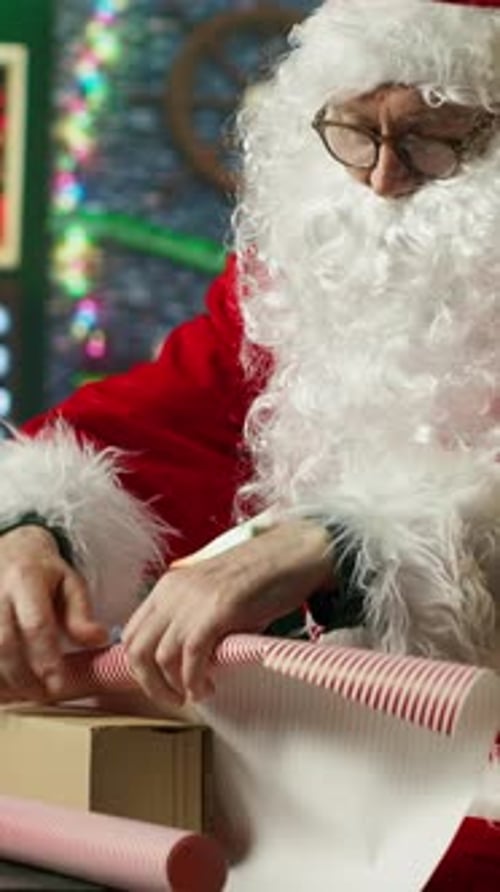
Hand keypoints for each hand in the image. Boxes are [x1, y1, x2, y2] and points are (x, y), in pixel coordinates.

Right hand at [0, 525, 107, 701]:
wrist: (13, 548)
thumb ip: (81, 614)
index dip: (46, 657)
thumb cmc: (45, 572)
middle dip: (22, 677)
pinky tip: (5, 688)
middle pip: (4, 643)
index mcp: (26, 579)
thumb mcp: (70, 584)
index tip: (58, 683)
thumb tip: (98, 640)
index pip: (36, 624)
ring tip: (25, 694)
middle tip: (43, 695)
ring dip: (4, 679)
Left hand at [122, 519, 330, 708]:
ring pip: (161, 658)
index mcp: (168, 586)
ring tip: (196, 693)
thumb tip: (178, 661)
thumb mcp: (212, 595)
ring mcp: (194, 598)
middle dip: (150, 684)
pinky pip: (191, 656)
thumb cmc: (260, 578)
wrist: (294, 553)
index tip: (157, 684)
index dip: (138, 667)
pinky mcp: (219, 609)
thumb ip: (190, 619)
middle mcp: (174, 590)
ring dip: (174, 686)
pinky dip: (194, 680)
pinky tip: (206, 686)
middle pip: (137, 649)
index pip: (131, 633)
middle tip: (172, 698)